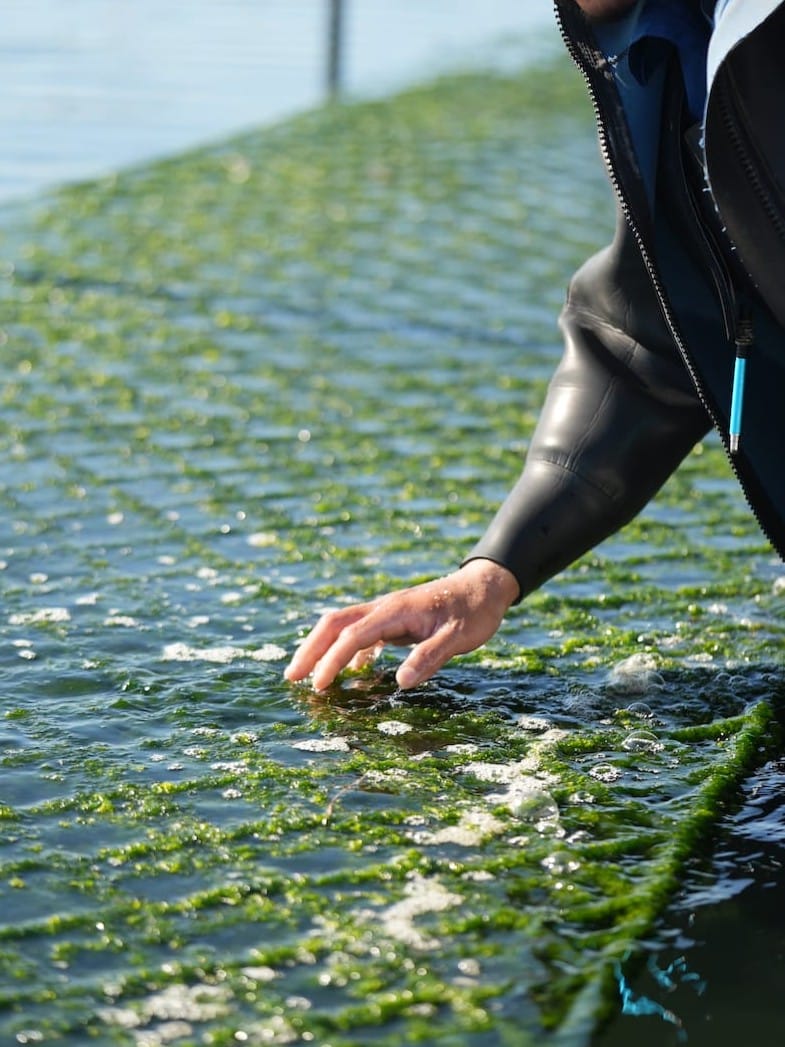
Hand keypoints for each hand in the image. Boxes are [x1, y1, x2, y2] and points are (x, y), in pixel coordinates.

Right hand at [284, 558, 519, 690]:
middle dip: (310, 650)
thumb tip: (400, 682)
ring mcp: (387, 611)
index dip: (332, 660)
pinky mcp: (395, 618)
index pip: (353, 635)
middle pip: (334, 624)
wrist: (485, 585)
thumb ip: (429, 657)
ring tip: (306, 675)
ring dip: (322, 647)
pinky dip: (348, 649)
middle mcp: (384, 607)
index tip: (317, 685)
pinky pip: (362, 631)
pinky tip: (352, 670)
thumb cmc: (474, 612)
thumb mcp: (459, 638)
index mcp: (395, 611)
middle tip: (290, 678)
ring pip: (343, 625)